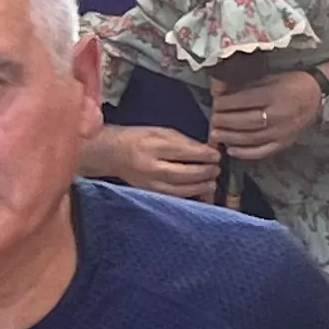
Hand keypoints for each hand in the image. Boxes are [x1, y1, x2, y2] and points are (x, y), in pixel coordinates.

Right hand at [84, 124, 221, 199]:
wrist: (111, 153)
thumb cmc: (137, 139)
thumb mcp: (160, 131)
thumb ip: (183, 141)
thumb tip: (206, 150)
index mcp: (152, 146)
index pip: (182, 152)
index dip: (202, 155)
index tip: (216, 155)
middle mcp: (148, 166)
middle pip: (181, 174)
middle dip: (203, 173)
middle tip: (216, 170)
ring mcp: (147, 182)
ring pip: (176, 190)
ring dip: (198, 188)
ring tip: (211, 184)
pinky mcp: (147, 192)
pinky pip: (170, 197)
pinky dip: (186, 196)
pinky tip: (198, 193)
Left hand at [209, 73, 324, 162]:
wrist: (317, 96)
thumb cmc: (292, 84)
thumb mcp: (270, 78)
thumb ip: (247, 86)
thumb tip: (221, 93)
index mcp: (273, 95)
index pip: (244, 101)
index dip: (226, 104)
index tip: (214, 104)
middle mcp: (277, 115)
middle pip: (245, 121)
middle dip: (224, 121)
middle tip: (212, 120)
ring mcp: (281, 132)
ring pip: (250, 138)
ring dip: (230, 137)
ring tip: (216, 135)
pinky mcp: (284, 143)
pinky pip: (262, 151)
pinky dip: (245, 153)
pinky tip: (231, 150)